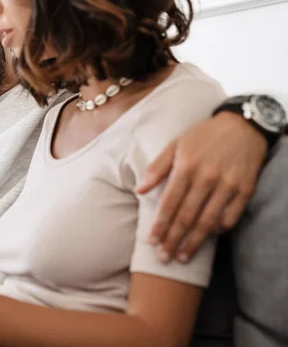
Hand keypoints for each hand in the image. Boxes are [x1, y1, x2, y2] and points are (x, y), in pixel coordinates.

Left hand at [136, 112, 266, 262]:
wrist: (243, 125)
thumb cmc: (203, 136)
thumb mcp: (175, 144)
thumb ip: (156, 168)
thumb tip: (138, 190)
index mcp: (187, 167)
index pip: (170, 203)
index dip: (160, 224)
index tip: (151, 241)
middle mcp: (207, 178)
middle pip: (187, 217)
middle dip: (173, 239)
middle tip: (163, 258)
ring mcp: (228, 185)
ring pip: (208, 221)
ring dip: (194, 243)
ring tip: (182, 257)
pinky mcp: (245, 189)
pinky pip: (231, 217)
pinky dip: (219, 230)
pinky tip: (208, 239)